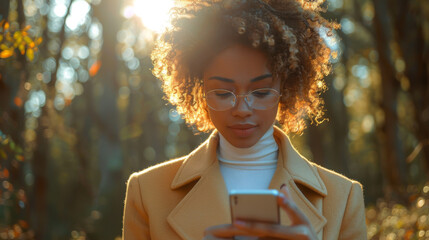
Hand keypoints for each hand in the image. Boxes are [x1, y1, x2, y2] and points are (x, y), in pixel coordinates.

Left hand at [203, 185, 317, 239]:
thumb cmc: (305, 234)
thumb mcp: (302, 220)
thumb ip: (290, 205)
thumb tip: (282, 186)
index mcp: (304, 223)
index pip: (294, 210)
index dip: (286, 204)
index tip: (277, 196)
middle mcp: (301, 234)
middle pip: (273, 229)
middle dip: (253, 226)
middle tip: (236, 222)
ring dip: (253, 237)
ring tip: (238, 229)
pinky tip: (246, 238)